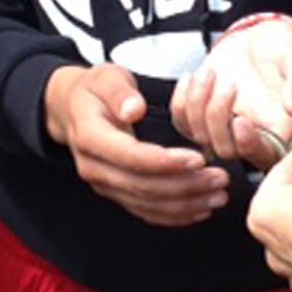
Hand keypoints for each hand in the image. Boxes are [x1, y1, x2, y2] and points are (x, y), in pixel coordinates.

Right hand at [46, 64, 226, 226]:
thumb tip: (134, 110)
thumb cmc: (96, 89)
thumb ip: (120, 91)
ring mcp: (103, 184)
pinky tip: (200, 209)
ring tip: (218, 195)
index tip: (199, 159)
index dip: (165, 162)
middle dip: (185, 186)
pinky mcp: (115, 192)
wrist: (72, 109)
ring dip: (185, 203)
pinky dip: (173, 215)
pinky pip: (144, 211)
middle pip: (142, 186)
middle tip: (220, 178)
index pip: (130, 157)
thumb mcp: (106, 77)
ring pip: (146, 203)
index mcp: (90, 137)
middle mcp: (94, 167)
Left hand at [170, 15, 291, 171]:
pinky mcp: (203, 115)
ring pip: (200, 137)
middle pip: (226, 150)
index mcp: (281, 129)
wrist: (261, 36)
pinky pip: (182, 122)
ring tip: (210, 72)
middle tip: (229, 83)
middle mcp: (252, 134)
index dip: (248, 144)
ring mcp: (224, 127)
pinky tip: (192, 77)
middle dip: (219, 117)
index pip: (264, 155)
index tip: (240, 120)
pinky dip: (180, 102)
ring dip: (198, 105)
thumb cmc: (285, 48)